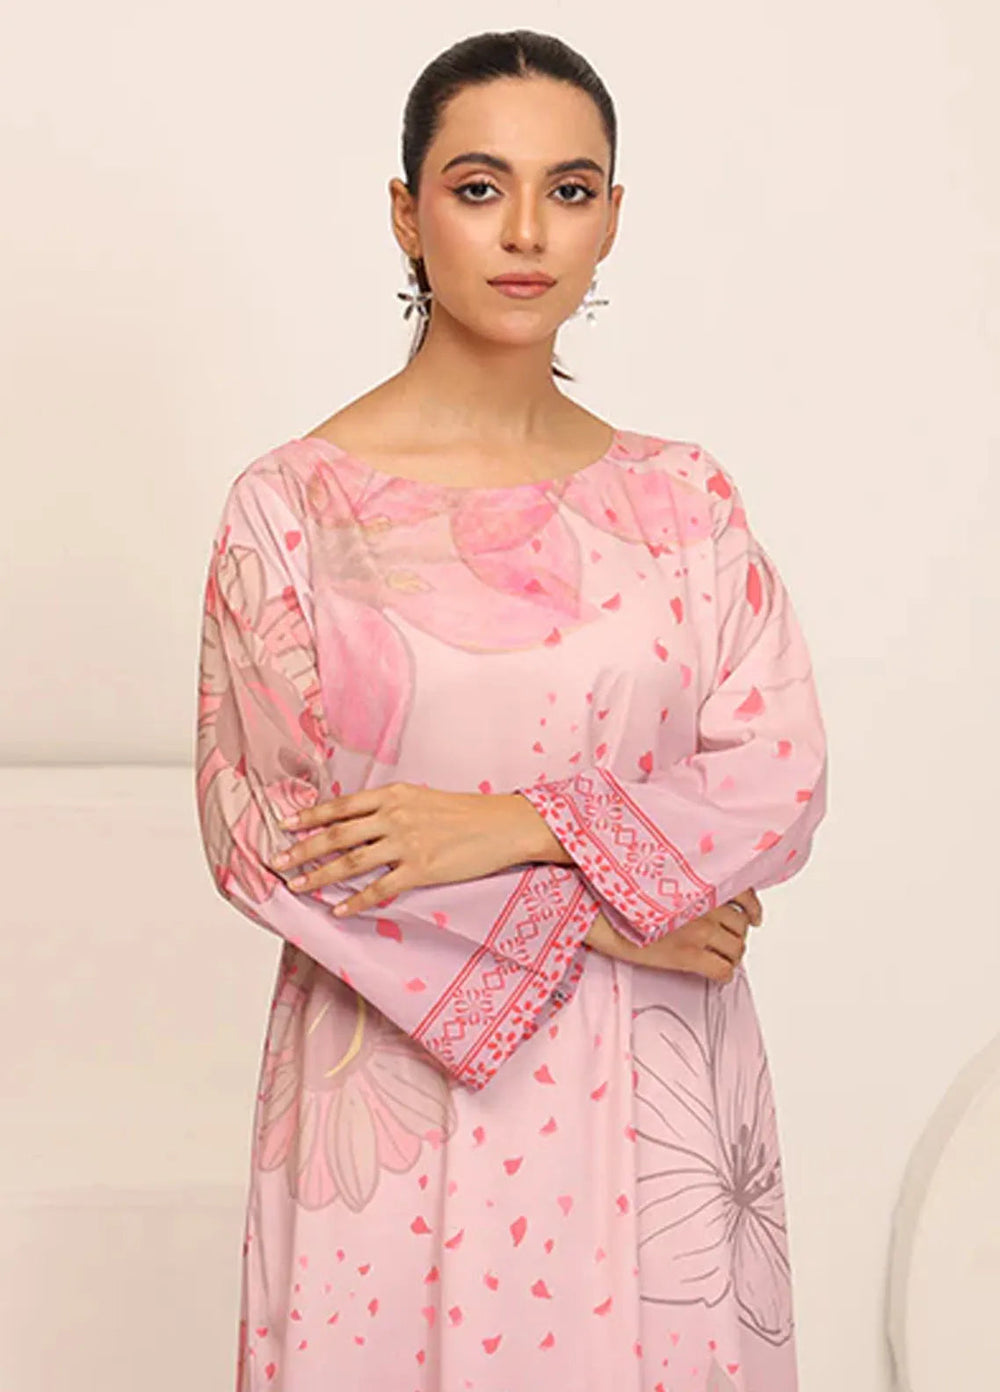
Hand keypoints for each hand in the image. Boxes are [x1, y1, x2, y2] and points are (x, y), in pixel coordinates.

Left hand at [268, 782, 528, 917]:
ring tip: (296, 887)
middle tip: (276, 862)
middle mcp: (395, 816)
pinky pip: (379, 888)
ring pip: (351, 862)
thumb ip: (391, 807)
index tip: (285, 825)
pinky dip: (355, 900)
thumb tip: (360, 822)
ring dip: (319, 876)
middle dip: (302, 850)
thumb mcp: (422, 798)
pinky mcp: (421, 869)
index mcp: (394, 795)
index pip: (341, 806)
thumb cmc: (465, 812)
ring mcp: (407, 843)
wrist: (503, 824)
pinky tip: (337, 909)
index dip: (310, 817)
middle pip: (337, 835)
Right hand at [584, 888, 762, 983]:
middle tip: (729, 941)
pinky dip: (725, 975)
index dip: (753, 908)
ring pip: (736, 948)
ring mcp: (699, 930)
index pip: (744, 893)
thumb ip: (683, 880)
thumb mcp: (656, 874)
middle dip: (738, 934)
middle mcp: (705, 904)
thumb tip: (695, 890)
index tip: (755, 916)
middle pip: (741, 923)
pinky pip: (723, 970)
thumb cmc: (619, 891)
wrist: (597, 908)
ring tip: (723, 958)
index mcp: (699, 881)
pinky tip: (718, 976)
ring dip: (732, 954)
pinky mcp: (687, 955)